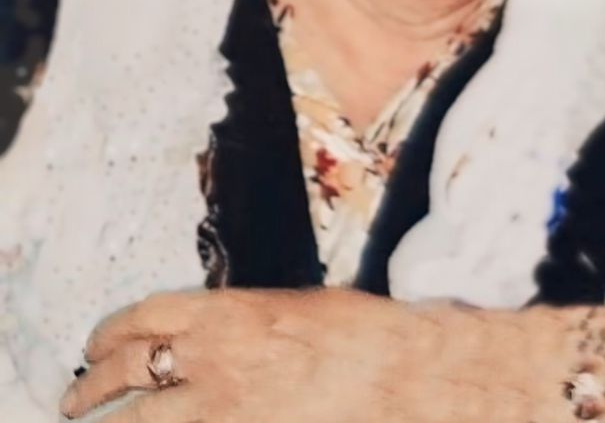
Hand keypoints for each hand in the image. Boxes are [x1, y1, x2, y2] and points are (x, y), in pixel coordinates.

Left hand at [60, 287, 576, 421]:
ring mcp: (220, 412)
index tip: (101, 342)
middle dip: (92, 386)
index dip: (111, 332)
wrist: (408, 379)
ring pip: (138, 421)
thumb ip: (246, 319)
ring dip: (111, 422)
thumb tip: (213, 332)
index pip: (142, 317)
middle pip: (126, 371)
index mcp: (230, 314)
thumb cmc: (368, 338)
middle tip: (80, 397)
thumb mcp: (301, 308)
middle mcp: (213, 362)